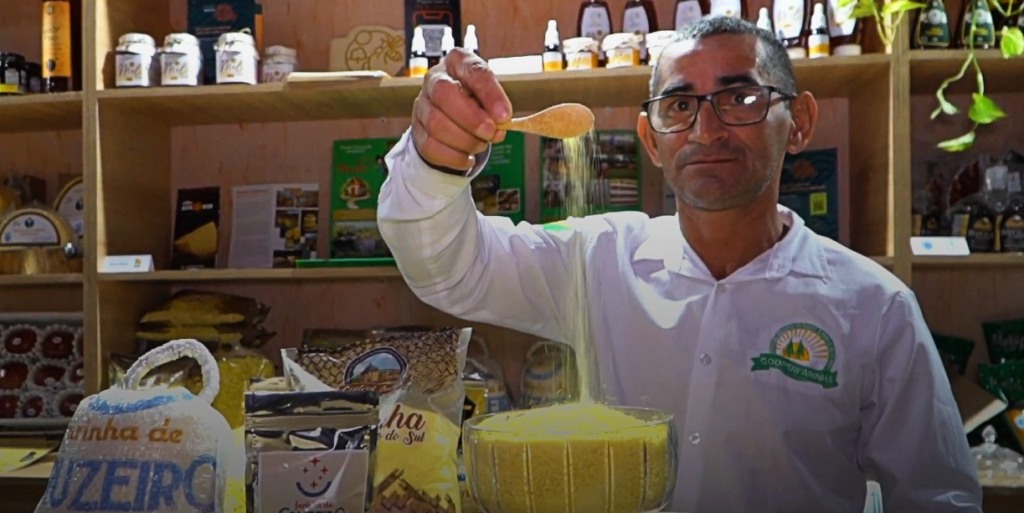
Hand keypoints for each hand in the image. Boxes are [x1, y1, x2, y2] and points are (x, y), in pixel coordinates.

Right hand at [412, 49, 512, 171]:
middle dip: (471, 118)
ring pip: (435, 123)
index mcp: (458, 62)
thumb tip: (500, 125)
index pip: (473, 71)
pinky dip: (454, 157)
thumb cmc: (476, 100)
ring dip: (464, 140)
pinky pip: (430, 147)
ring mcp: (422, 105)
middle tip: (491, 133)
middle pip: (443, 94)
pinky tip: (468, 158)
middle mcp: (435, 79)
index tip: (505, 115)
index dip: (490, 94)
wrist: (454, 116)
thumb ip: (497, 108)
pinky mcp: (417, 130)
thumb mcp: (491, 96)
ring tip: (481, 145)